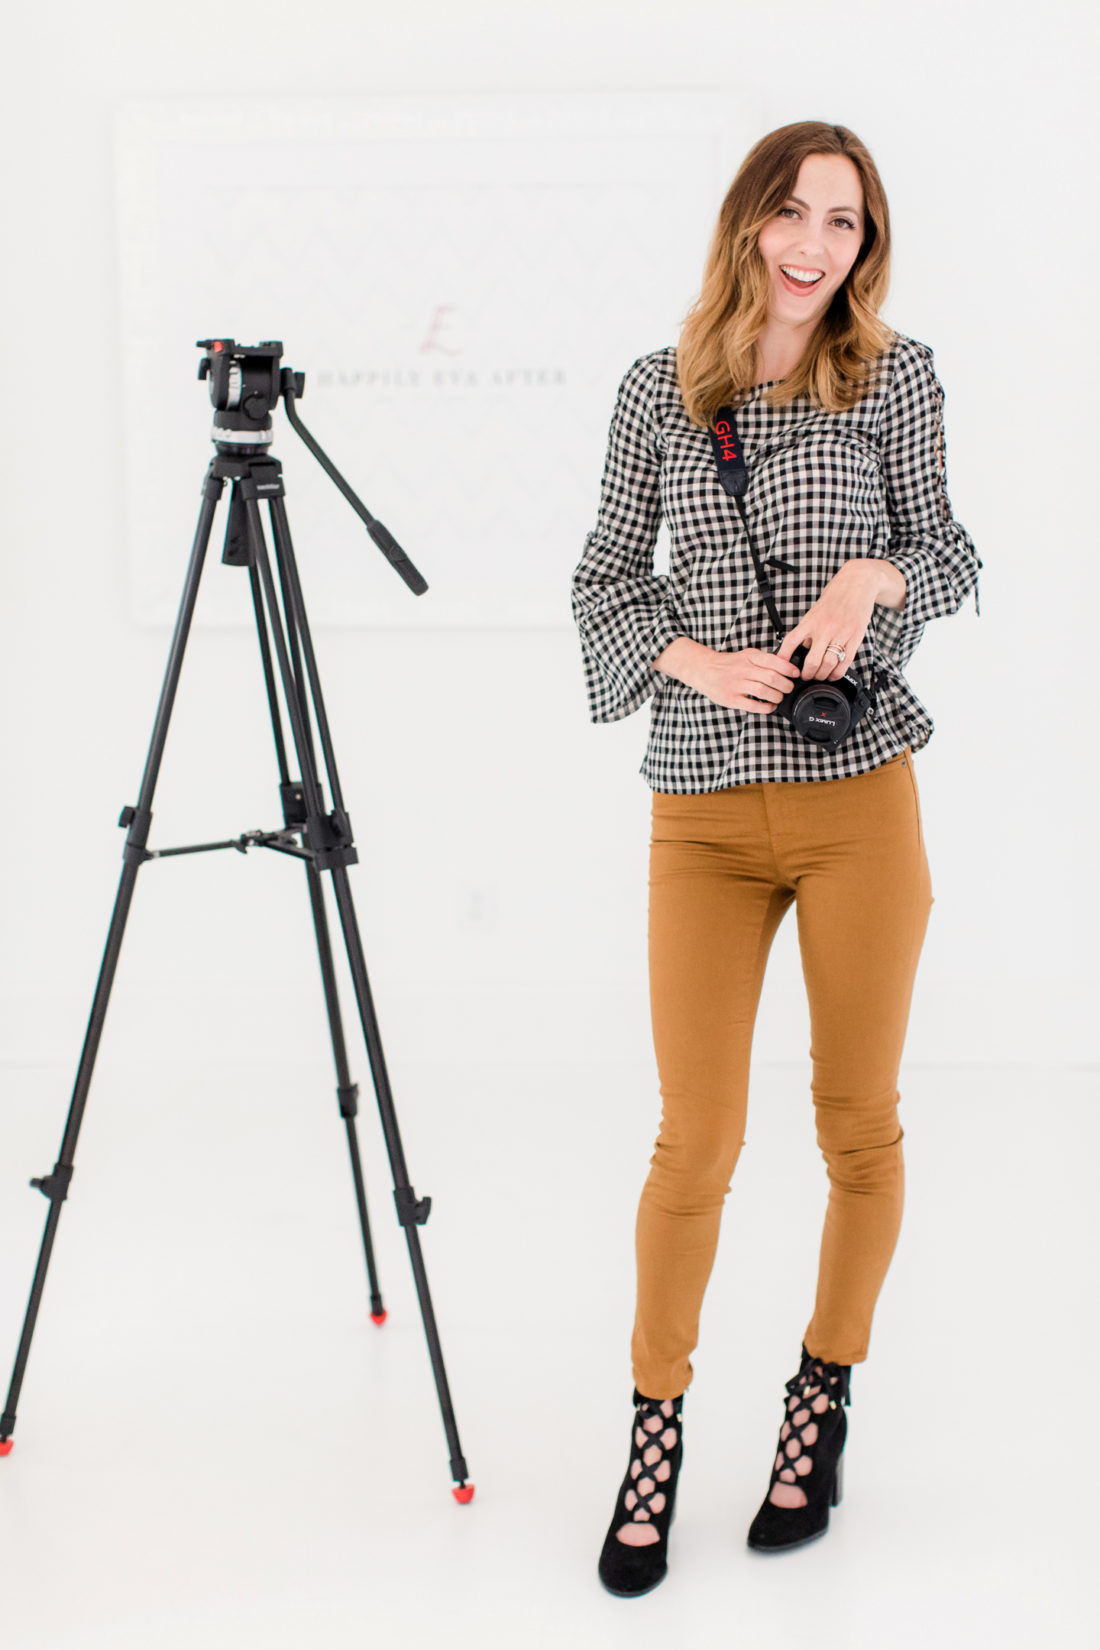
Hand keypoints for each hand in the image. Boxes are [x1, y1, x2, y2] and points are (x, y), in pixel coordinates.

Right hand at [691, 646, 801, 713]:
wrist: (704, 670)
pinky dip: (766, 707)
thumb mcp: (746, 655)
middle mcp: (743, 670)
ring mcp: (736, 685)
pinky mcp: (731, 698)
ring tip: (779, 697)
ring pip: (764, 691)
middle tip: (788, 688)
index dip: (788, 668)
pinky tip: (770, 706)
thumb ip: (763, 660)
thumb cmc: (728, 664)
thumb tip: (786, 666)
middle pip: (772, 677)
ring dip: (777, 696)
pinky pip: (753, 705)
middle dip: (785, 685)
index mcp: (749, 657)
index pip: (773, 661)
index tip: (795, 674)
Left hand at [776, 560, 887, 681]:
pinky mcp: (855, 638)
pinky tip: (833, 674)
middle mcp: (824, 628)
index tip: (781, 666)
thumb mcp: (815, 611)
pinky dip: (837, 673)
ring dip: (822, 675)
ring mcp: (841, 634)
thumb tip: (803, 649)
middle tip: (806, 676)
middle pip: (812, 661)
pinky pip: (845, 662)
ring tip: (819, 676)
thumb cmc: (835, 597)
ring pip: (828, 664)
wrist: (858, 583)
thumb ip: (809, 630)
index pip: (791, 641)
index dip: (784, 657)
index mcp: (811, 620)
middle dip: (807, 674)